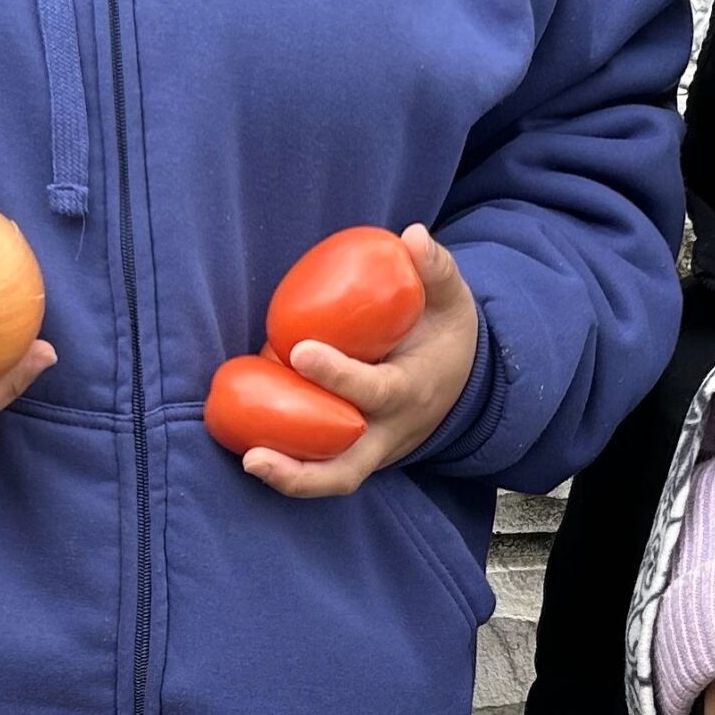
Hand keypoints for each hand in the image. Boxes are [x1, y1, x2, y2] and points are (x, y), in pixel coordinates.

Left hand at [242, 223, 477, 496]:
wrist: (467, 382)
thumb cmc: (446, 333)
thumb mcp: (452, 299)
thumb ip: (435, 267)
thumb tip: (412, 235)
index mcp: (413, 390)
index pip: (375, 391)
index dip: (338, 375)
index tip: (300, 350)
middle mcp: (392, 431)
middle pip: (348, 466)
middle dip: (303, 470)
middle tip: (256, 454)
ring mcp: (374, 449)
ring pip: (333, 478)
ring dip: (289, 478)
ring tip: (248, 461)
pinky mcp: (356, 451)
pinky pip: (322, 465)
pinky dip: (289, 465)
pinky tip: (248, 446)